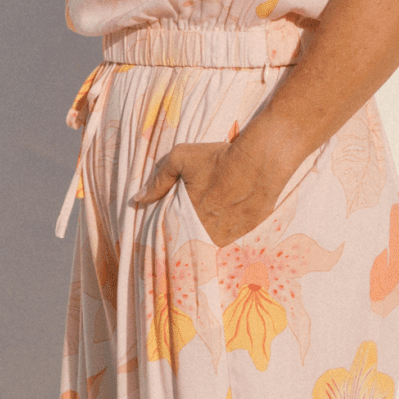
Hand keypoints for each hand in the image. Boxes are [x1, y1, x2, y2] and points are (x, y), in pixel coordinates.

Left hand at [131, 134, 288, 248]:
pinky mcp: (248, 231)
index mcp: (189, 218)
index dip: (170, 229)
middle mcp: (209, 233)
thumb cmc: (219, 158)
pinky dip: (228, 230)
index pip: (171, 234)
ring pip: (212, 241)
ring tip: (212, 215)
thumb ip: (158, 180)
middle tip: (192, 217)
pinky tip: (228, 215)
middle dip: (188, 232)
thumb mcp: (180, 158)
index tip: (170, 223)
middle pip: (192, 239)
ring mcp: (230, 235)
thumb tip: (137, 199)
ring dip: (208, 233)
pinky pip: (232, 237)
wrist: (261, 160)